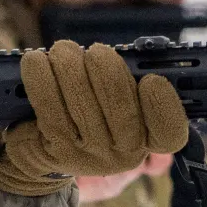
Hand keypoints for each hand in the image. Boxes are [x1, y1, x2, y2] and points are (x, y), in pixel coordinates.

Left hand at [0, 41, 188, 197]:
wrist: (45, 150)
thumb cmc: (90, 111)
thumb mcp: (117, 101)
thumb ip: (127, 81)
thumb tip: (122, 58)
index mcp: (148, 137)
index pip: (170, 133)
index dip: (163, 106)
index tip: (152, 80)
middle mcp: (124, 153)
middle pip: (123, 109)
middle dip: (106, 67)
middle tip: (95, 52)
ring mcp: (90, 155)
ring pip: (83, 103)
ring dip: (70, 66)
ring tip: (63, 51)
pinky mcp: (57, 149)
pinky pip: (50, 108)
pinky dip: (41, 77)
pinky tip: (36, 61)